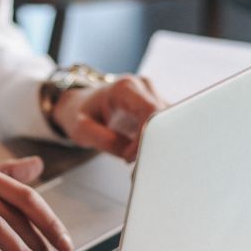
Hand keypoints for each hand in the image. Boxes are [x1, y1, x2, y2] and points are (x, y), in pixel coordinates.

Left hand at [51, 76, 165, 161]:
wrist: (82, 104)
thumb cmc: (81, 113)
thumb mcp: (81, 129)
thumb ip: (104, 140)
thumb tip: (130, 154)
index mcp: (125, 88)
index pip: (150, 111)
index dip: (145, 137)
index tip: (129, 156)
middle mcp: (143, 86)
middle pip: (164, 117)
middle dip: (153, 143)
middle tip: (135, 163)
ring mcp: (152, 95)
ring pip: (169, 123)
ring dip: (156, 144)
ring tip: (136, 158)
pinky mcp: (157, 106)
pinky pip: (165, 126)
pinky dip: (157, 142)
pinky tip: (142, 152)